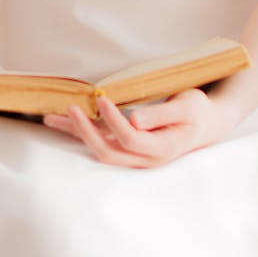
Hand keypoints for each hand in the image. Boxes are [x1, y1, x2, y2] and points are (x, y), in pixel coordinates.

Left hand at [42, 89, 236, 167]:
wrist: (206, 123)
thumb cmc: (197, 111)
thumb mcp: (186, 107)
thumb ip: (160, 114)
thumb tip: (135, 120)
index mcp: (162, 149)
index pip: (130, 138)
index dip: (112, 119)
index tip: (101, 97)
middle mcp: (145, 159)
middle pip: (109, 151)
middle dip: (86, 131)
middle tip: (71, 108)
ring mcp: (135, 156)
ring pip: (100, 149)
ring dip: (76, 134)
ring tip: (51, 119)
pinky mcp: (128, 147)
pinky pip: (101, 142)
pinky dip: (81, 132)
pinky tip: (63, 122)